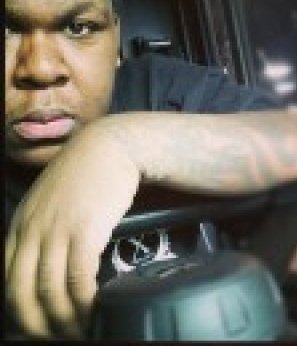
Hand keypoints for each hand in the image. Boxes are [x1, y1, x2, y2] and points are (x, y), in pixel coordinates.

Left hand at [6, 123, 139, 338]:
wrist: (108, 148)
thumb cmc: (85, 175)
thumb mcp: (51, 200)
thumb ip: (43, 229)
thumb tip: (50, 264)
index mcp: (20, 226)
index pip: (7, 283)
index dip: (22, 314)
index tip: (43, 327)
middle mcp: (32, 231)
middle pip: (22, 295)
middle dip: (41, 326)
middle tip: (62, 337)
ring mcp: (57, 230)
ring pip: (51, 292)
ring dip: (66, 320)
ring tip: (82, 330)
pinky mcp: (84, 230)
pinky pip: (79, 279)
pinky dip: (85, 302)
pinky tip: (95, 308)